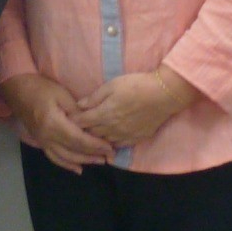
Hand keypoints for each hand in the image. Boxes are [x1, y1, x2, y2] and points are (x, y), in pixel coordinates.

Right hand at [0, 75, 113, 173]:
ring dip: (83, 161)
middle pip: (74, 151)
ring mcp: (42, 141)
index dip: (96, 145)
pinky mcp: (40, 142)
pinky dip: (67, 165)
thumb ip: (77, 111)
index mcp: (53, 124)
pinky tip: (78, 169)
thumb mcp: (62, 94)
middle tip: (109, 156)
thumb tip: (91, 125)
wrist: (17, 89)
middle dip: (93, 154)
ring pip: (65, 158)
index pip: (79, 139)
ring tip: (99, 162)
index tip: (110, 147)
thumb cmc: (40, 88)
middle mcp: (47, 137)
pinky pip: (54, 157)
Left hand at [73, 65, 196, 146]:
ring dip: (96, 138)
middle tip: (76, 127)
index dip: (73, 121)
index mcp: (104, 114)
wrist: (163, 95)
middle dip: (82, 130)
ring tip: (91, 133)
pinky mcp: (136, 138)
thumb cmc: (136, 85)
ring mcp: (125, 135)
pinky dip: (111, 143)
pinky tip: (109, 139)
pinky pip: (119, 145)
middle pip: (91, 134)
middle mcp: (112, 128)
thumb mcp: (112, 85)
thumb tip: (79, 105)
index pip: (82, 122)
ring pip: (104, 141)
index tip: (67, 119)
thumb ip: (94, 97)